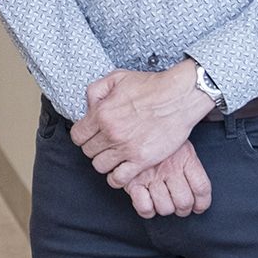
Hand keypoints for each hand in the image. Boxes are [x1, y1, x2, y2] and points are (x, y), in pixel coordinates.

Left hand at [71, 60, 214, 188]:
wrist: (179, 97)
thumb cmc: (151, 86)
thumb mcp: (116, 78)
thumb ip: (96, 91)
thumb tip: (88, 107)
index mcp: (102, 113)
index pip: (77, 136)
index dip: (83, 136)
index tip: (90, 135)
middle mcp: (111, 133)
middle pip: (88, 152)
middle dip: (94, 148)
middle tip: (104, 144)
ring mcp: (126, 148)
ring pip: (100, 166)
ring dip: (104, 162)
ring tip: (113, 156)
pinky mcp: (142, 160)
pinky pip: (119, 179)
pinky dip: (116, 178)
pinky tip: (121, 169)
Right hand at [123, 141, 212, 218]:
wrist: (131, 121)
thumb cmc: (157, 134)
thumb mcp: (179, 141)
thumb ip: (189, 162)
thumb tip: (199, 190)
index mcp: (185, 158)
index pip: (202, 188)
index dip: (202, 203)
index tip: (198, 206)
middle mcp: (170, 168)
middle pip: (184, 202)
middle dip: (182, 209)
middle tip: (178, 205)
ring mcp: (151, 176)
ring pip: (165, 208)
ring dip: (165, 209)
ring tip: (161, 202)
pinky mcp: (132, 182)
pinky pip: (145, 207)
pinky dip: (147, 210)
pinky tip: (147, 201)